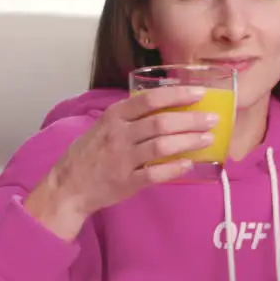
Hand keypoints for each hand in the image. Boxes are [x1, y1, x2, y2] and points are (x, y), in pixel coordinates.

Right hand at [25, 86, 217, 238]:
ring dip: (188, 141)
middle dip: (191, 119)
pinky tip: (189, 164)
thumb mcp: (103, 127)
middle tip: (212, 119)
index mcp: (114, 117)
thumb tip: (164, 108)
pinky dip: (174, 168)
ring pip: (162, 146)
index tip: (199, 93)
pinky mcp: (126, 182)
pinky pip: (155, 173)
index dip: (177, 95)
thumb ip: (129, 117)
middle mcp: (119, 135)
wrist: (67, 187)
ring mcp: (122, 159)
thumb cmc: (88, 155)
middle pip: (161, 122)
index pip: (150, 100)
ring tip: (207, 139)